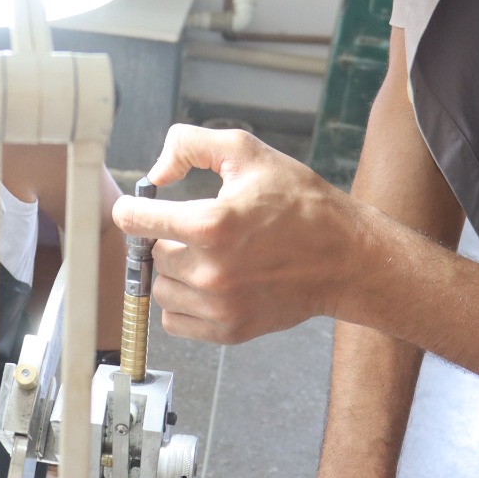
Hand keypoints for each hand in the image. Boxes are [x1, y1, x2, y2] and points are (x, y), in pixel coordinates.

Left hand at [110, 125, 367, 343]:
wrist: (346, 257)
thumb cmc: (301, 204)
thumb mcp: (247, 153)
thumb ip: (189, 146)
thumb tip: (155, 174)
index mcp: (211, 224)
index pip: (136, 221)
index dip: (132, 209)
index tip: (136, 209)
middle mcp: (212, 271)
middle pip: (151, 255)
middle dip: (166, 239)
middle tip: (194, 229)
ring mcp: (220, 306)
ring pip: (161, 290)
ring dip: (173, 272)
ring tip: (206, 256)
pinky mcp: (230, 331)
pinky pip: (176, 321)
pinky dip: (183, 303)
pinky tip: (208, 283)